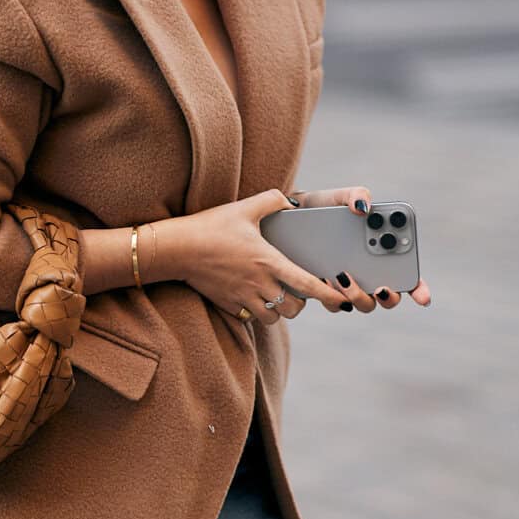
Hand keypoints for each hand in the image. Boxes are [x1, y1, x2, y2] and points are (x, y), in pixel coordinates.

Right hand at [168, 188, 345, 322]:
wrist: (178, 248)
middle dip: (300, 303)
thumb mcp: (244, 207)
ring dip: (279, 310)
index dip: (329, 294)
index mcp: (268, 261)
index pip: (307, 284)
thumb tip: (291, 202)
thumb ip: (272, 201)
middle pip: (294, 308)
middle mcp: (259, 283)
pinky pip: (251, 317)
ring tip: (276, 297)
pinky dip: (258, 312)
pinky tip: (255, 298)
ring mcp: (243, 297)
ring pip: (274, 317)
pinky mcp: (229, 305)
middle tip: (297, 292)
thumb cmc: (210, 226)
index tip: (341, 300)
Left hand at [289, 184, 432, 311]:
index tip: (423, 298)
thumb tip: (364, 208)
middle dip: (387, 295)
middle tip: (380, 287)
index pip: (407, 274)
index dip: (419, 289)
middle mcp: (369, 274)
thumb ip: (355, 196)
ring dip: (358, 295)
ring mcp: (348, 286)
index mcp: (380, 252)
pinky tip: (325, 278)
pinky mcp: (325, 292)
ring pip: (362, 304)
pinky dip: (333, 296)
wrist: (286, 218)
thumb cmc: (321, 207)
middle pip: (388, 297)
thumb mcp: (338, 198)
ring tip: (343, 277)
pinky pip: (334, 303)